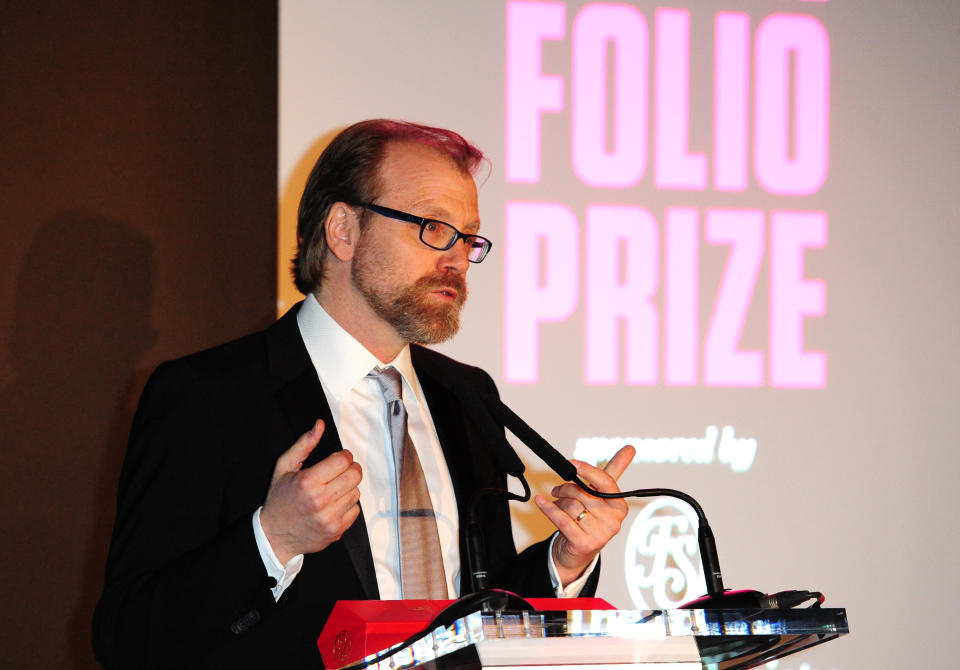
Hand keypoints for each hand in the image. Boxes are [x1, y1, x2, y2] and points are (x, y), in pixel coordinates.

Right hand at [259, 420, 362, 563]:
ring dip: (348, 488)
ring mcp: (329, 517)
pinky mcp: (336, 530)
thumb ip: (304, 444)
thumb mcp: (284, 467)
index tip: (339, 458)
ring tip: (332, 490)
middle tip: (340, 471)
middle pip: (354, 475)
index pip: (343, 461)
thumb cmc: (279, 499)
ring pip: (356, 492)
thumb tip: (320, 425)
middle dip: (350, 469)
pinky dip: (347, 505)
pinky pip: (355, 510)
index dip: (344, 456)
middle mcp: (320, 500)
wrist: (275, 536)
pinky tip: (333, 505)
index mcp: (307, 482)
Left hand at [535, 445, 634, 584]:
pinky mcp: (584, 544)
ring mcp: (601, 535)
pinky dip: (548, 508)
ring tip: (557, 504)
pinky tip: (541, 502)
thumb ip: (616, 470)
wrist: (578, 551)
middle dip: (566, 488)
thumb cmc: (591, 518)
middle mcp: (614, 522)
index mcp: (620, 506)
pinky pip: (562, 519)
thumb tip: (630, 447)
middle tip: (558, 490)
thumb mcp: (603, 494)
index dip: (586, 470)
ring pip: (572, 506)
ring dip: (558, 502)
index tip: (571, 463)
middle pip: (584, 493)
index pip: (605, 482)